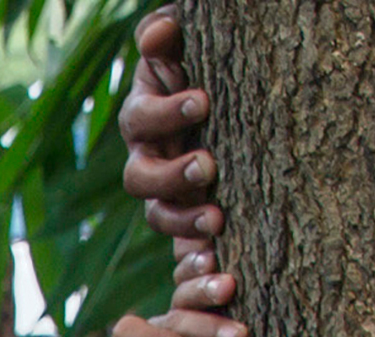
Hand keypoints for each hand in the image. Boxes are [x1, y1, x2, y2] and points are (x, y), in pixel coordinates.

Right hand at [119, 8, 220, 246]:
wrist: (234, 108)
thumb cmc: (208, 64)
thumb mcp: (189, 44)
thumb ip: (169, 36)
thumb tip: (159, 33)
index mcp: (145, 116)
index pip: (141, 119)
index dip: (165, 113)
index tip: (203, 101)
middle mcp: (148, 158)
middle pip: (139, 178)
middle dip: (171, 175)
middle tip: (207, 166)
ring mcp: (168, 194)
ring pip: (158, 217)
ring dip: (183, 220)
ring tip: (216, 220)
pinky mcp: (190, 224)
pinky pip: (184, 251)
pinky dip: (194, 263)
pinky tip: (218, 266)